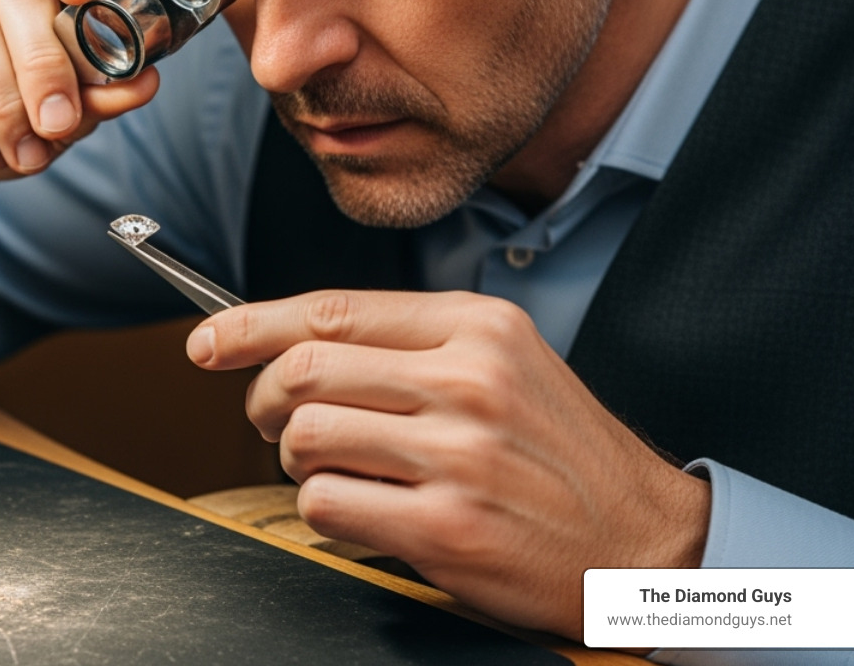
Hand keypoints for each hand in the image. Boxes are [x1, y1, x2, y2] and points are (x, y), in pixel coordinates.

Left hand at [186, 289, 710, 639]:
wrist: (645, 544)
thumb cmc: (560, 454)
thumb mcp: (504, 364)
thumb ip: (407, 345)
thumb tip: (288, 342)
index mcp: (478, 327)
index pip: (330, 310)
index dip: (250, 323)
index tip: (208, 340)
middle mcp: (468, 380)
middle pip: (304, 370)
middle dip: (264, 400)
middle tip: (274, 423)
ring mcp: (459, 455)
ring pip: (305, 437)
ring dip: (295, 461)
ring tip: (333, 471)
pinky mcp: (447, 527)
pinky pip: (325, 506)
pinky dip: (324, 512)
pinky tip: (364, 514)